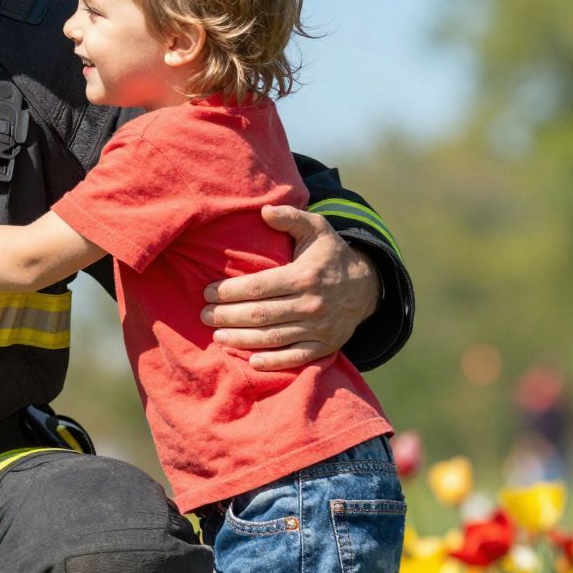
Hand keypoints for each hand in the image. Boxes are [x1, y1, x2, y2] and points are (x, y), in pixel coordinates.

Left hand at [202, 206, 377, 369]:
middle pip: (261, 314)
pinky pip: (296, 357)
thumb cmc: (331, 255)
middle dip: (228, 316)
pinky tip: (251, 362)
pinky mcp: (325, 345)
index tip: (208, 292)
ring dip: (242, 340)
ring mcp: (319, 328)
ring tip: (217, 337)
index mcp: (304, 276)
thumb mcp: (316, 229)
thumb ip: (291, 217)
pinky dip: (274, 362)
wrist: (367, 286)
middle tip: (205, 315)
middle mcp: (311, 304)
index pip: (259, 287)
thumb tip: (264, 210)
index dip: (230, 291)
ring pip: (274, 337)